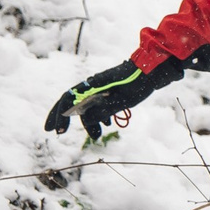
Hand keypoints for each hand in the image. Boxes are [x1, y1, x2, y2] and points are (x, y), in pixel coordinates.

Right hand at [44, 60, 176, 138]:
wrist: (152, 72)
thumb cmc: (137, 85)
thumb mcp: (120, 101)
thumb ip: (102, 111)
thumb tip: (84, 119)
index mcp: (92, 85)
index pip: (68, 98)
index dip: (59, 114)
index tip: (57, 131)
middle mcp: (92, 85)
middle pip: (73, 102)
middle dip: (66, 119)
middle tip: (59, 134)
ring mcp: (100, 87)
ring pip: (87, 105)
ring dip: (89, 122)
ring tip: (97, 137)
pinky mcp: (109, 90)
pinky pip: (97, 103)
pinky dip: (99, 116)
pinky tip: (107, 125)